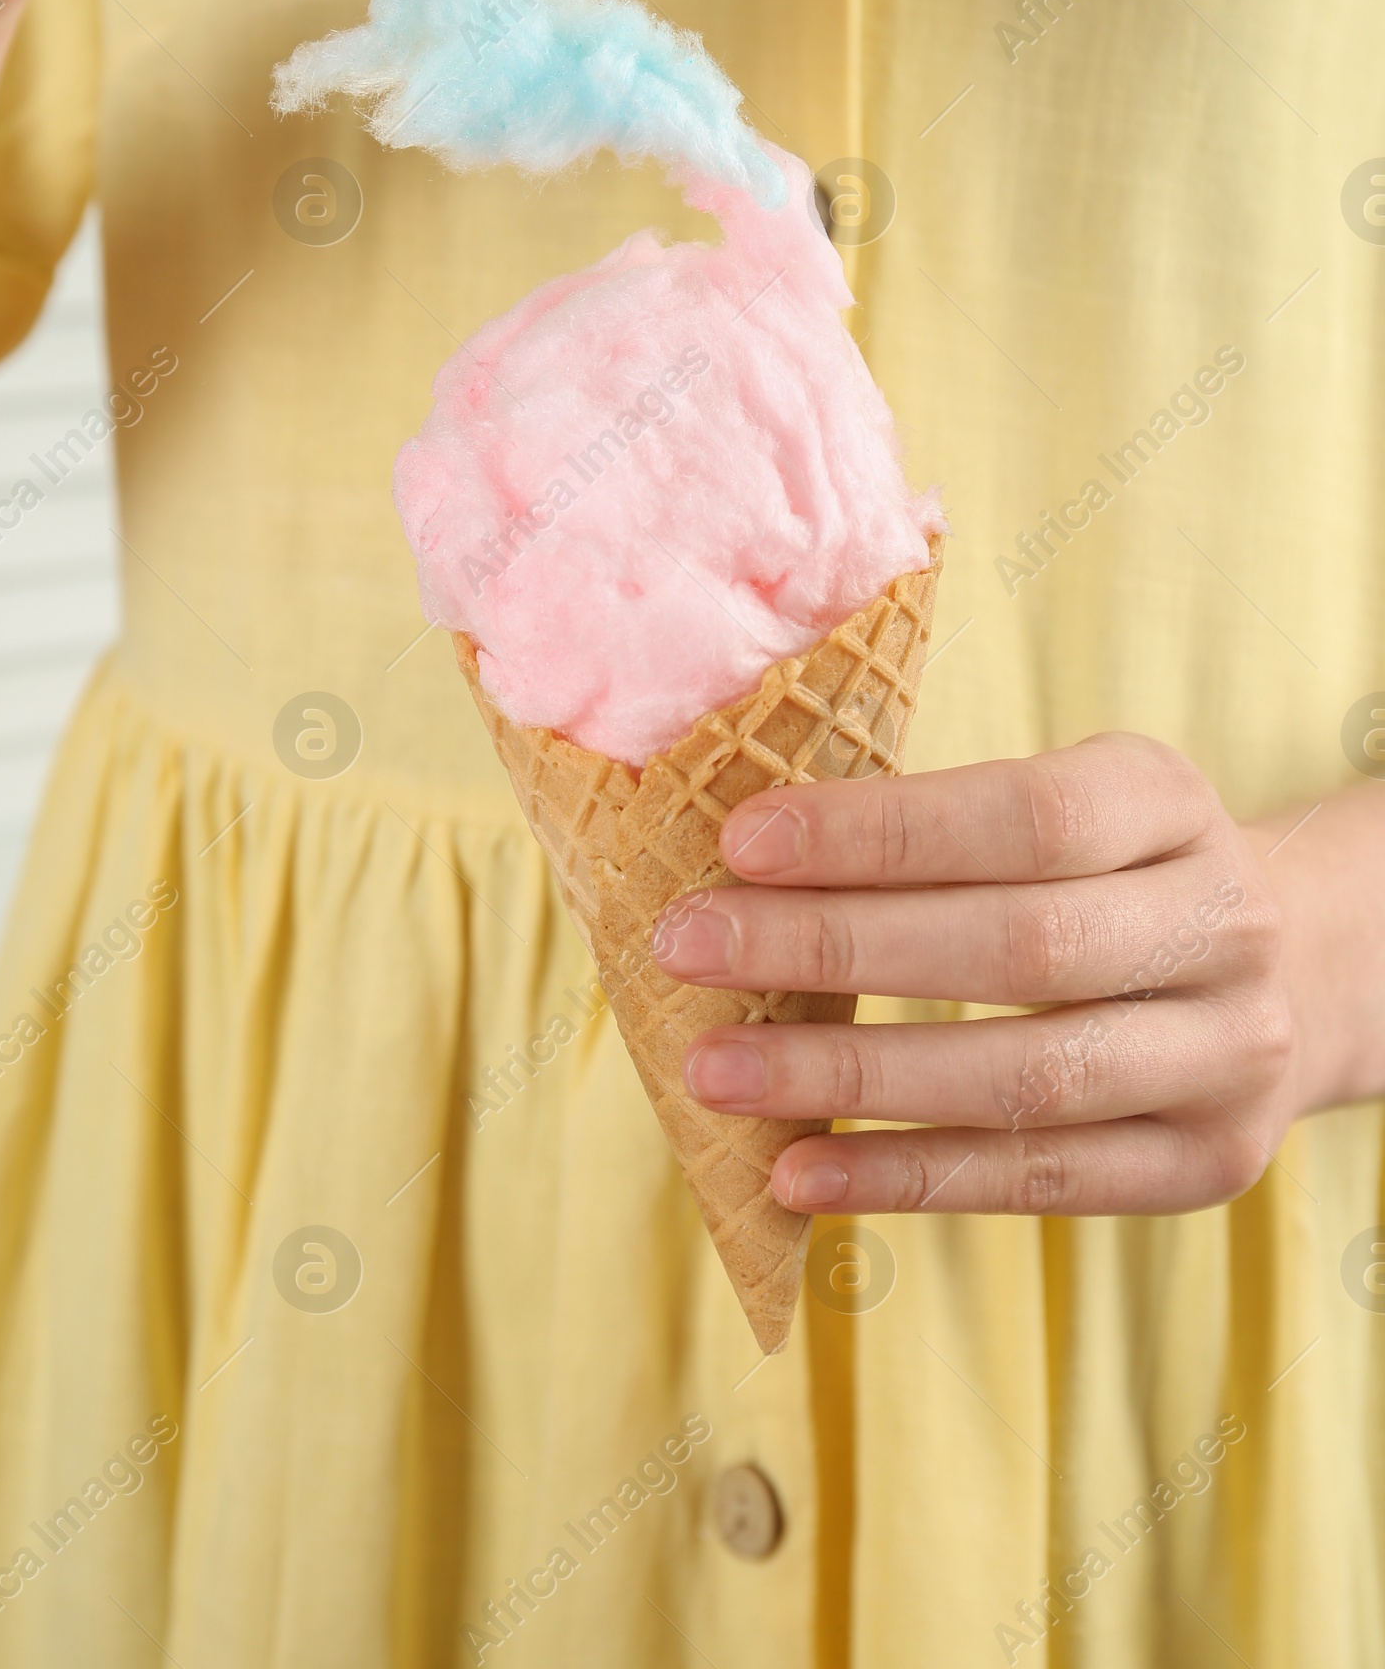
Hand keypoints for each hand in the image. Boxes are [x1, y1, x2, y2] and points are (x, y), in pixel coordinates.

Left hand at [651, 735, 1300, 1215]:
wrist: (1297, 973)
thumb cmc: (1111, 872)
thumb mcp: (1070, 804)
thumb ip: (939, 826)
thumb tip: (741, 862)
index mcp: (1170, 803)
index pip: (1025, 816)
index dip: (880, 832)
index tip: (740, 841)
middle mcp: (1220, 928)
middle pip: (1019, 945)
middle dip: (835, 947)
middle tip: (689, 946)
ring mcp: (1226, 1058)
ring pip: (1025, 1077)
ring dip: (849, 1078)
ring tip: (715, 1070)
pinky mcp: (1200, 1166)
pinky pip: (1036, 1181)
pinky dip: (905, 1178)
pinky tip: (796, 1170)